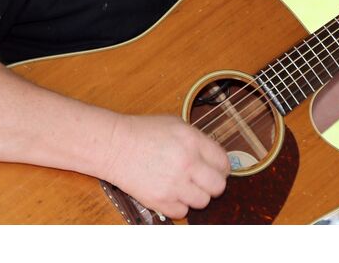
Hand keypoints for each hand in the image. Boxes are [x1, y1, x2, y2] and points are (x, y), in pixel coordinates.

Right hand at [101, 114, 229, 219]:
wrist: (115, 146)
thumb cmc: (143, 132)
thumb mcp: (175, 124)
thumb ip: (198, 140)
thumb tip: (215, 158)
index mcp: (192, 141)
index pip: (223, 162)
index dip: (221, 167)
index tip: (216, 169)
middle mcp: (186, 163)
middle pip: (219, 186)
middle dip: (213, 184)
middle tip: (203, 180)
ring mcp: (174, 184)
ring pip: (203, 202)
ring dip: (196, 195)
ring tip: (184, 185)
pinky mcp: (160, 200)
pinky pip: (182, 212)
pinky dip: (178, 205)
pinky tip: (170, 192)